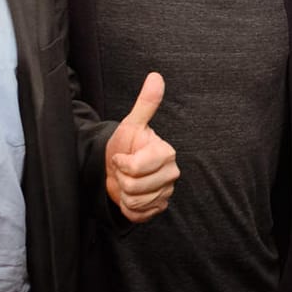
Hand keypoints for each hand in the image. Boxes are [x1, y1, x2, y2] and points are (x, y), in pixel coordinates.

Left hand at [104, 73, 178, 221]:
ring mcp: (167, 192)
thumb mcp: (131, 123)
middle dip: (122, 179)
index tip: (121, 156)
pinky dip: (128, 207)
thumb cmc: (126, 145)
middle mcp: (172, 173)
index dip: (122, 163)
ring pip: (135, 202)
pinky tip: (130, 195)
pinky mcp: (159, 208)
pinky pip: (138, 214)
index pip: (137, 167)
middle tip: (123, 170)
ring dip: (123, 194)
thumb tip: (155, 76)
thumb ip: (146, 103)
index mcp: (167, 153)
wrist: (119, 168)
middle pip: (135, 187)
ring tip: (126, 181)